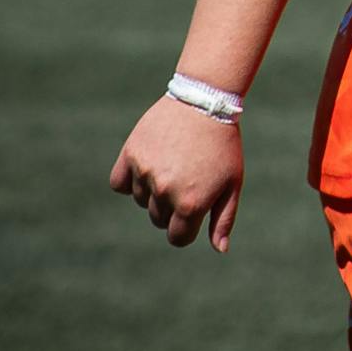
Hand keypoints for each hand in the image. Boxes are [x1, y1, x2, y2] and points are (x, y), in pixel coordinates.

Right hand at [109, 97, 243, 250]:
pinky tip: (147, 165)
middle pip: (158, 219)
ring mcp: (146, 172)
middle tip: (187, 177)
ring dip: (153, 189)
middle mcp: (166, 191)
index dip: (187, 226)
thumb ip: (224, 220)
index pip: (177, 237)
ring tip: (173, 162)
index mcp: (191, 204)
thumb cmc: (223, 145)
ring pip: (141, 199)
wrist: (206, 100)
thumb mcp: (232, 183)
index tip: (194, 207)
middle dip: (172, 206)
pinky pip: (119, 183)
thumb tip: (220, 250)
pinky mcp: (131, 153)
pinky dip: (129, 179)